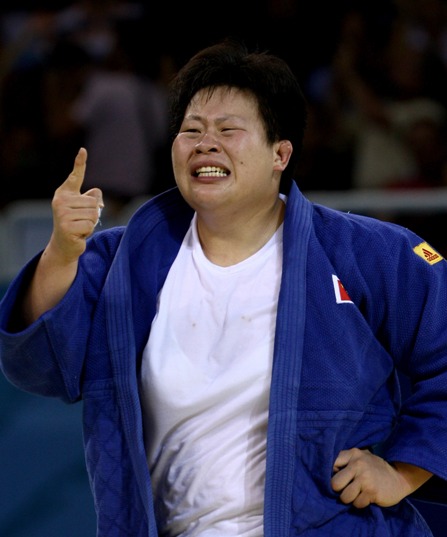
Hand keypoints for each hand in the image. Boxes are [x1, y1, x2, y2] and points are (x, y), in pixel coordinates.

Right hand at [49, 147, 102, 263]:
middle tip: (81, 221)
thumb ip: (93, 198)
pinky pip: (90, 225)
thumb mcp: (85, 209)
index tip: (83, 150)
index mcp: (65, 193)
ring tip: (80, 227)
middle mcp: (60, 201)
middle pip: (94, 202)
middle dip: (93, 214)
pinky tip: (78, 234)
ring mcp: (62, 213)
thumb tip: (97, 198)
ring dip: (91, 223)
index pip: (75, 176)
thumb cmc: (76, 223)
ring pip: (93, 214)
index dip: (80, 163)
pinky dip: (88, 231)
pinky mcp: (66, 226)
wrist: (64, 245)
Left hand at [331, 448, 430, 508]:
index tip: (336, 478)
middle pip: (335, 483)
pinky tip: (366, 497)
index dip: (330, 474)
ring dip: (350, 499)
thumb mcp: (360, 458)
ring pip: (345, 497)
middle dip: (339, 490)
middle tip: (346, 489)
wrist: (399, 477)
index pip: (331, 463)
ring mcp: (365, 478)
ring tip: (357, 494)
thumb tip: (326, 471)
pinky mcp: (372, 492)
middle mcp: (358, 464)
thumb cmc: (374, 468)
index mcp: (353, 454)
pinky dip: (360, 503)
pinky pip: (357, 504)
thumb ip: (346, 461)